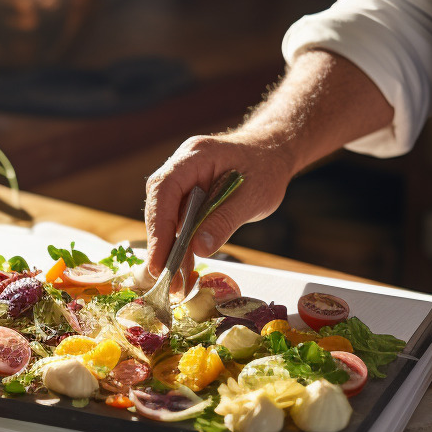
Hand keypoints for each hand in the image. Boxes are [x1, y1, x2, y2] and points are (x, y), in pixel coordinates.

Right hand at [144, 132, 294, 283]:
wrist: (273, 152)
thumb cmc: (267, 169)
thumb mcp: (253, 198)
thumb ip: (225, 221)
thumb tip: (199, 249)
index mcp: (195, 156)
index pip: (165, 191)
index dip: (159, 228)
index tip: (159, 261)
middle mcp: (181, 165)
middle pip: (158, 204)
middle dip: (160, 242)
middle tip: (163, 277)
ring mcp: (182, 179)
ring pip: (164, 214)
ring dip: (168, 246)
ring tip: (174, 279)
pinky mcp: (187, 193)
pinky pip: (177, 218)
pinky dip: (179, 241)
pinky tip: (182, 264)